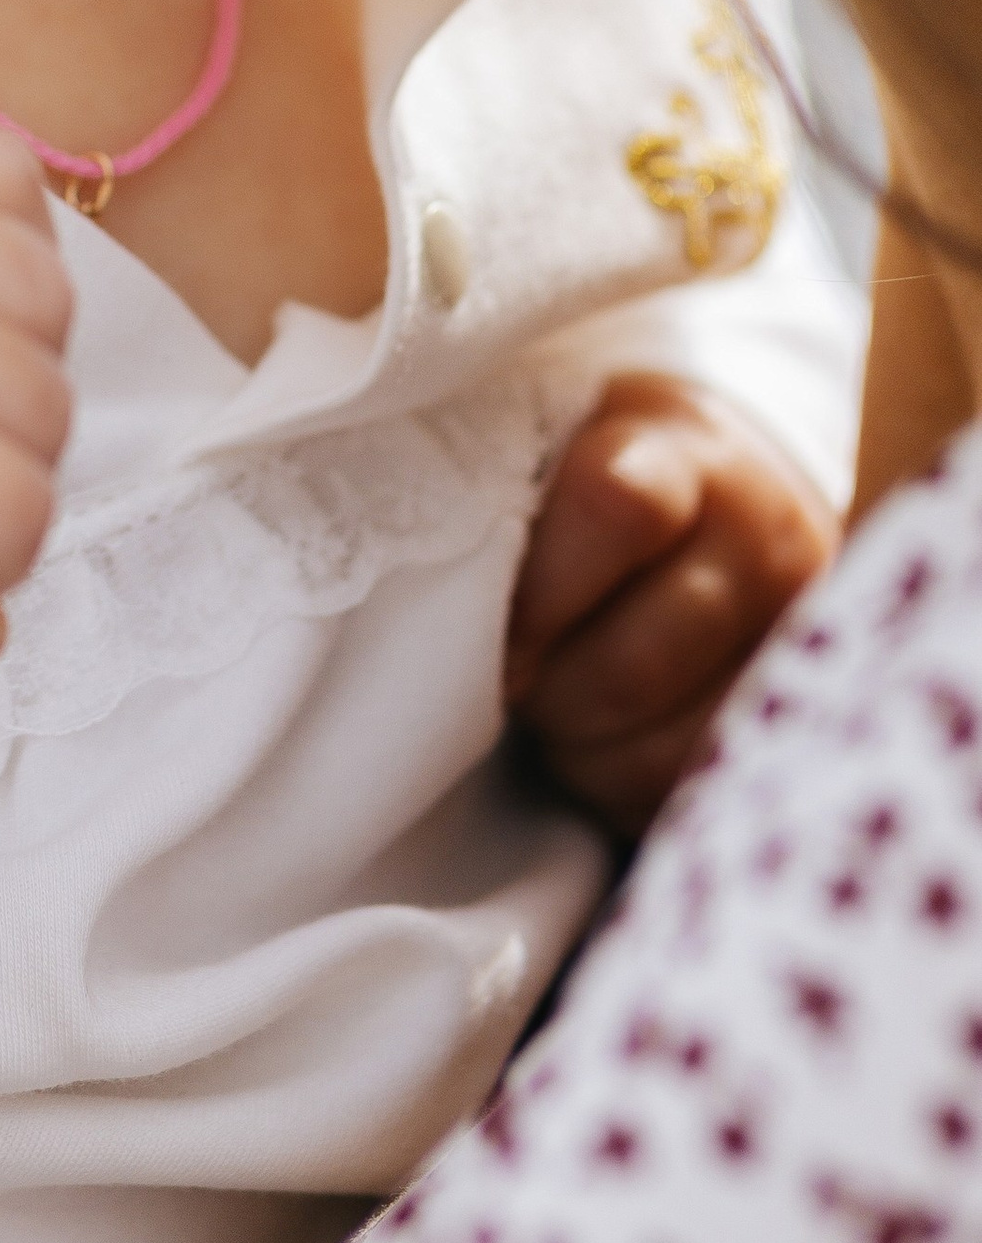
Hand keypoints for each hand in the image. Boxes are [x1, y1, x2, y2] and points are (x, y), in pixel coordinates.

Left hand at [505, 369, 836, 833]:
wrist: (733, 499)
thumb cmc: (602, 475)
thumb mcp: (559, 445)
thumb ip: (508, 494)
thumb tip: (442, 594)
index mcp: (685, 454)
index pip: (619, 508)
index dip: (540, 588)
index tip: (495, 630)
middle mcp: (763, 547)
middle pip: (636, 664)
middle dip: (549, 688)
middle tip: (515, 675)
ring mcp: (797, 646)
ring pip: (666, 750)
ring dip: (585, 747)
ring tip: (560, 705)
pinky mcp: (801, 730)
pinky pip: (694, 797)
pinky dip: (628, 786)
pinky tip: (608, 741)